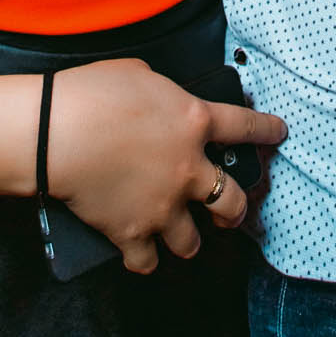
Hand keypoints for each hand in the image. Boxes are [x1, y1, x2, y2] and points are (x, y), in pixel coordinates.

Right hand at [46, 59, 287, 274]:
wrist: (55, 133)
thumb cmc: (92, 93)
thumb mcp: (139, 74)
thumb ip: (163, 93)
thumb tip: (161, 103)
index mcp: (193, 122)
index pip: (244, 127)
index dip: (266, 131)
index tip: (279, 134)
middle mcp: (187, 168)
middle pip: (231, 200)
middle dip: (235, 211)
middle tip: (230, 213)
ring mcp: (163, 205)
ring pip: (192, 241)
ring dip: (189, 240)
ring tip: (183, 238)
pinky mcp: (132, 232)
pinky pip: (147, 261)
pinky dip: (144, 260)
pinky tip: (141, 256)